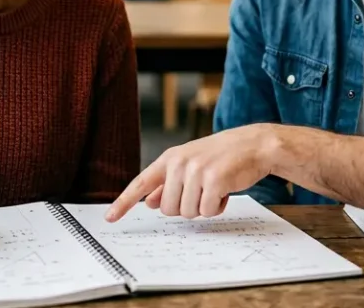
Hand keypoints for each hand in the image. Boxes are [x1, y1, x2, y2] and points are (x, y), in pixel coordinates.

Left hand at [105, 125, 274, 221]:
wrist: (253, 144)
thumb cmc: (221, 156)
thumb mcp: (190, 164)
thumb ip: (168, 183)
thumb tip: (148, 202)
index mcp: (169, 158)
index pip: (141, 183)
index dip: (124, 202)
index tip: (110, 218)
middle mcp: (179, 163)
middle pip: (168, 209)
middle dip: (187, 206)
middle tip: (203, 190)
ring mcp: (196, 171)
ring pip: (188, 212)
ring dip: (204, 207)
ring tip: (216, 187)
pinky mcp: (214, 180)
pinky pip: (208, 211)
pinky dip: (218, 207)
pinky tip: (226, 190)